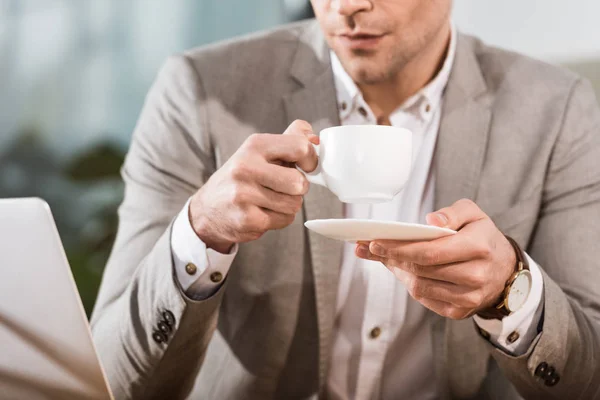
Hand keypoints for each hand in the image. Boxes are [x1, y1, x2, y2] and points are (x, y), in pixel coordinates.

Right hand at [189, 120, 318, 252]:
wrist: (208, 209)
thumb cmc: (241, 178)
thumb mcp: (260, 151)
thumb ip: (289, 140)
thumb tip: (316, 138)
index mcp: (254, 145)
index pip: (300, 147)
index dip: (311, 160)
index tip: (306, 167)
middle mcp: (246, 167)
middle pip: (299, 182)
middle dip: (298, 188)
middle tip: (283, 187)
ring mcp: (244, 194)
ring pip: (294, 204)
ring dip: (288, 205)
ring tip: (269, 200)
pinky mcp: (246, 218)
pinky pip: (284, 220)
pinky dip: (278, 219)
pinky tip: (261, 212)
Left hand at [355, 199, 516, 319]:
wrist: (504, 271)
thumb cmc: (483, 238)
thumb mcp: (474, 215)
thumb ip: (453, 212)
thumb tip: (431, 221)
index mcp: (478, 248)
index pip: (430, 251)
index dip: (399, 248)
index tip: (376, 241)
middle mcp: (475, 276)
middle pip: (421, 269)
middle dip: (391, 257)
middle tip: (371, 247)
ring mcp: (468, 298)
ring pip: (419, 286)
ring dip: (398, 271)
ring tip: (384, 257)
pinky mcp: (459, 311)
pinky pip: (425, 299)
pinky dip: (410, 284)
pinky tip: (401, 271)